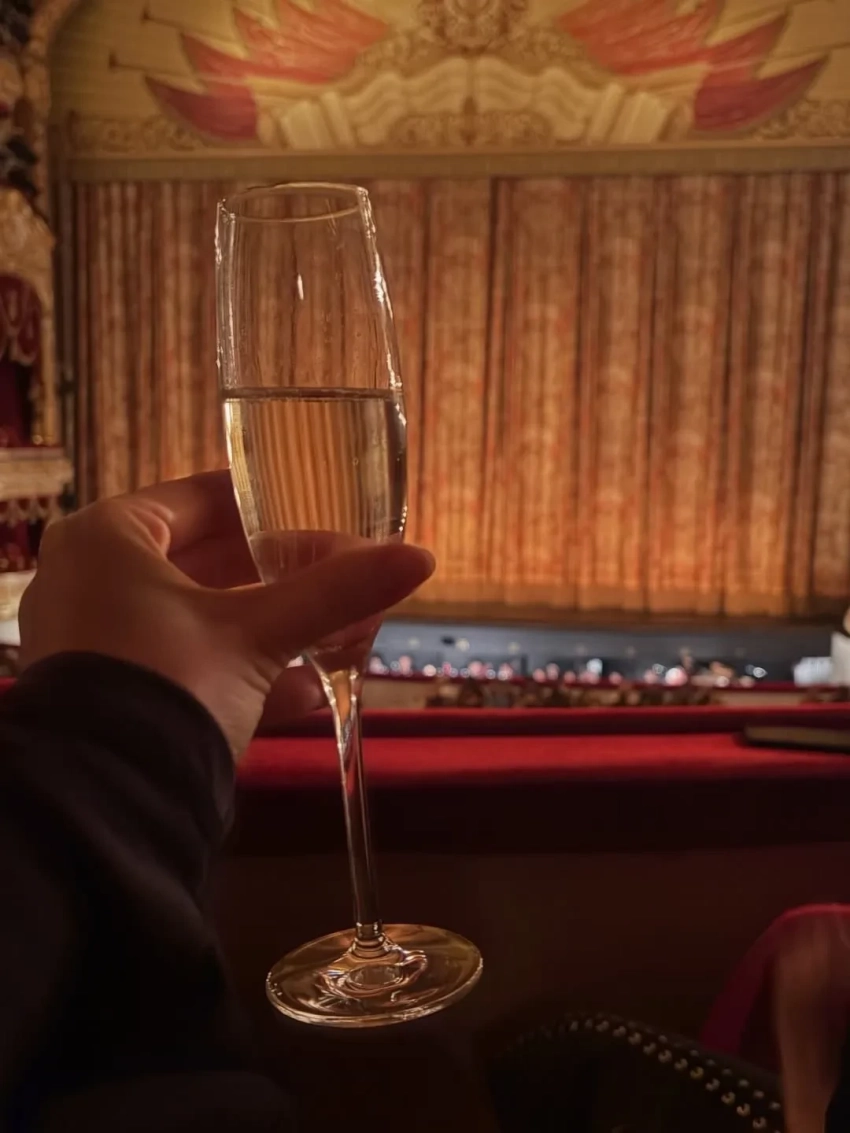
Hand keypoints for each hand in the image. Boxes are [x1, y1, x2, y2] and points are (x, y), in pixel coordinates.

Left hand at [19, 472, 433, 754]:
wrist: (107, 803)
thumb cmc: (171, 681)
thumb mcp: (259, 632)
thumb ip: (337, 592)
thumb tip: (421, 558)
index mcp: (108, 539)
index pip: (200, 500)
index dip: (270, 508)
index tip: (323, 515)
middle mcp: (91, 583)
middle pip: (206, 563)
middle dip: (282, 578)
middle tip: (341, 576)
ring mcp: (99, 645)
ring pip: (202, 622)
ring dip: (272, 631)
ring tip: (340, 632)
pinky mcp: (115, 700)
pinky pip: (188, 670)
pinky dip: (244, 676)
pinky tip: (311, 691)